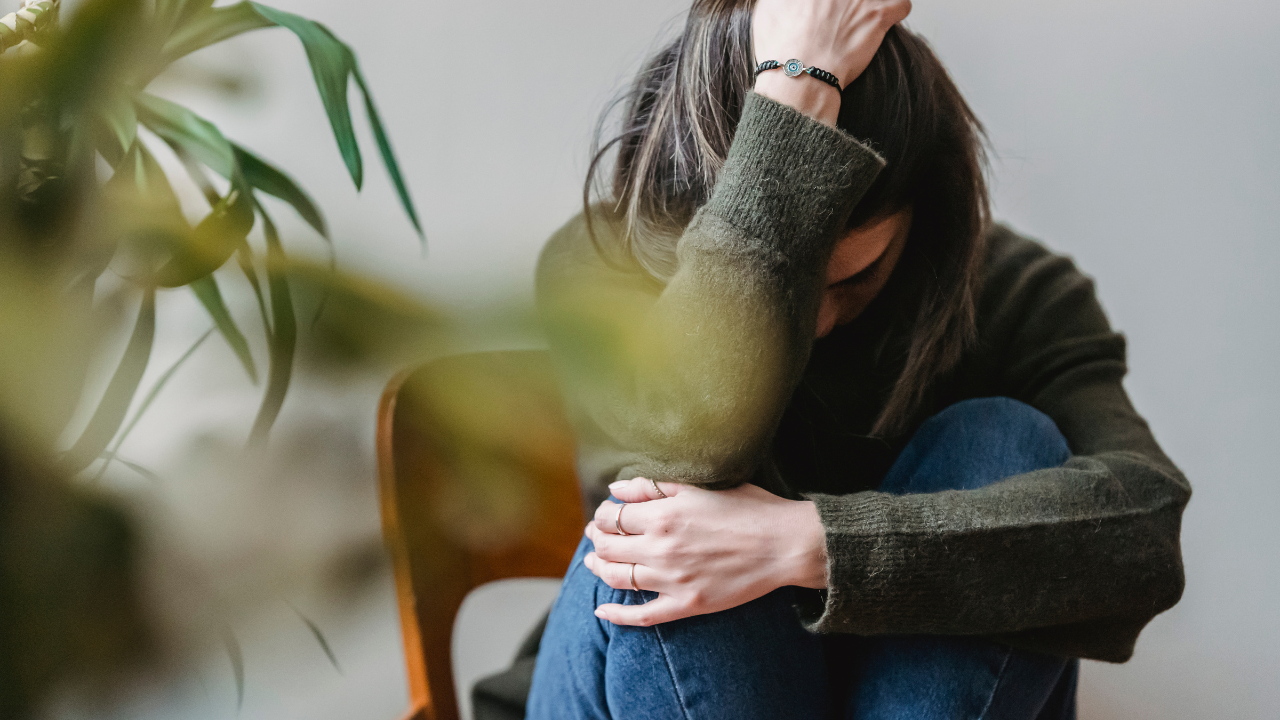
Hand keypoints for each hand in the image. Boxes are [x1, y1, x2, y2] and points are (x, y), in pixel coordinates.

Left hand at [582, 478, 827, 625]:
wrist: (784, 545)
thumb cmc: (748, 509)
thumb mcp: (700, 487)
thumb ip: (653, 487)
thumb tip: (615, 490)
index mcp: (663, 515)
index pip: (611, 517)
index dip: (602, 515)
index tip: (606, 514)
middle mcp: (661, 549)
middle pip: (608, 547)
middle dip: (596, 539)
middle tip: (596, 535)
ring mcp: (672, 580)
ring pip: (616, 578)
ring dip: (598, 569)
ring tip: (594, 562)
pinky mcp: (686, 605)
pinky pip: (642, 616)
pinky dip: (616, 616)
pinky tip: (601, 612)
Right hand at [751, 0, 912, 124]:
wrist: (799, 75)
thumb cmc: (779, 50)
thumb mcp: (766, 12)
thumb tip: (781, 0)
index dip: (833, 3)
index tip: (830, 10)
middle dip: (853, 4)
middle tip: (847, 18)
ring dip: (874, 5)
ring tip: (867, 19)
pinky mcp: (878, 15)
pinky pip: (902, 4)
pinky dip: (895, 12)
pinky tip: (884, 24)